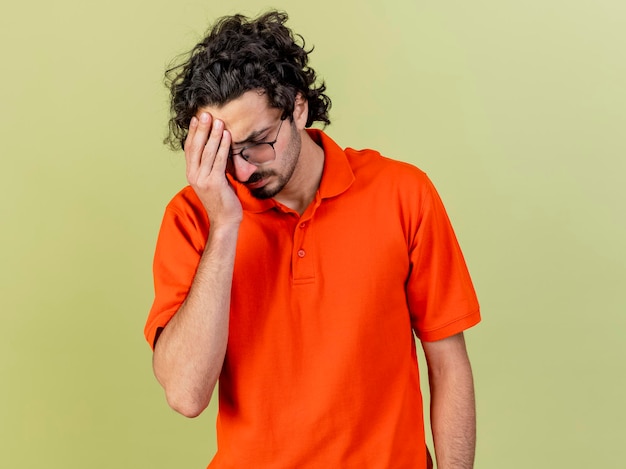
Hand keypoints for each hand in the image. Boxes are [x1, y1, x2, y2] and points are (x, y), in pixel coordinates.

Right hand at [185, 113, 242, 227]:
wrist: (224, 220)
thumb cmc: (221, 200)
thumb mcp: (212, 180)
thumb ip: (210, 166)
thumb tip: (216, 148)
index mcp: (191, 173)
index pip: (190, 149)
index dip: (193, 133)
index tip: (196, 118)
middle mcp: (194, 175)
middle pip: (196, 147)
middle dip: (201, 129)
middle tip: (206, 113)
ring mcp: (203, 179)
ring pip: (208, 152)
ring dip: (213, 135)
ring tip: (219, 121)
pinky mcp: (215, 183)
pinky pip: (219, 160)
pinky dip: (223, 146)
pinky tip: (227, 136)